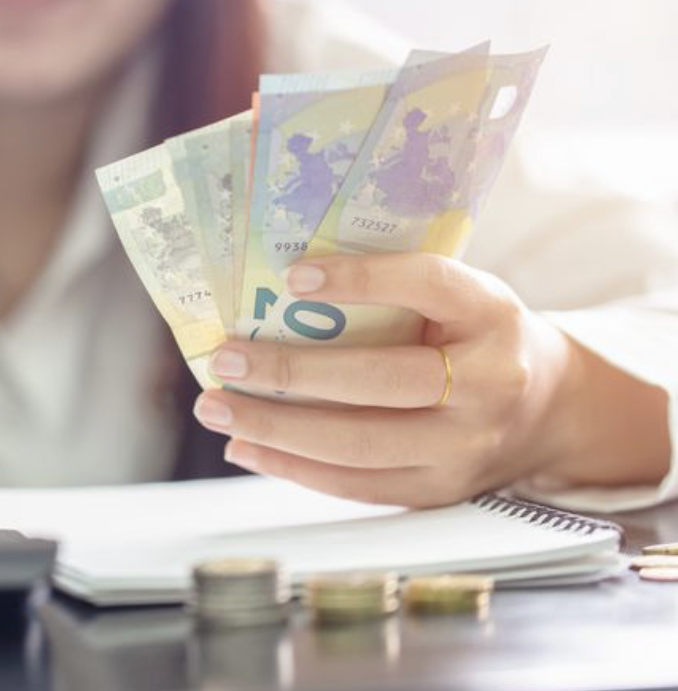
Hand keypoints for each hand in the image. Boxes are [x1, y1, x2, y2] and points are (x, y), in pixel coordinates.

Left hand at [193, 252, 604, 506]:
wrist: (548, 410)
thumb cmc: (472, 337)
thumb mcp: (458, 298)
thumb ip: (395, 292)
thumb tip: (278, 289)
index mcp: (491, 314)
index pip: (428, 285)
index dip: (363, 279)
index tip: (293, 275)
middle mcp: (488, 382)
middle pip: (382, 379)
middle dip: (292, 371)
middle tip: (226, 359)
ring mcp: (467, 446)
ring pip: (360, 443)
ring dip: (276, 427)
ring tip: (217, 407)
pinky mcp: (440, 490)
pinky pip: (357, 485)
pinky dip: (293, 467)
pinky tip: (246, 446)